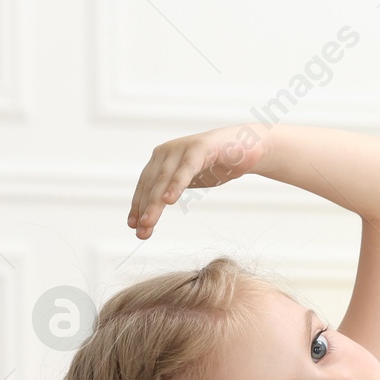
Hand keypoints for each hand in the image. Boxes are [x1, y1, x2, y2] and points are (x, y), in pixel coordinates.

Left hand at [127, 125, 269, 238]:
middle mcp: (166, 152)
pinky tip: (169, 200)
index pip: (145, 185)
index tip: (134, 226)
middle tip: (141, 232)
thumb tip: (156, 205)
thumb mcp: (189, 178)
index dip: (138, 206)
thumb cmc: (216, 164)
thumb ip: (172, 186)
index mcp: (160, 159)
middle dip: (144, 209)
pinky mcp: (199, 148)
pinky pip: (185, 169)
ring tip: (149, 222)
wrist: (245, 148)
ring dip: (155, 202)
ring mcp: (182, 148)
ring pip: (164, 179)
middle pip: (150, 184)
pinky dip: (176, 185)